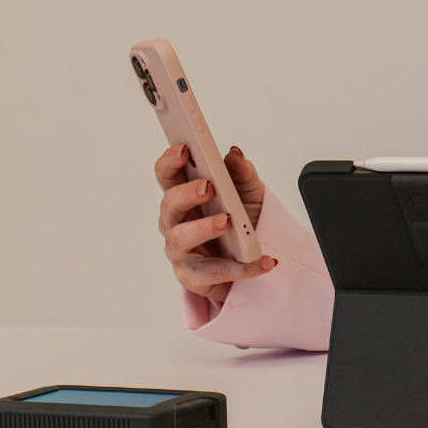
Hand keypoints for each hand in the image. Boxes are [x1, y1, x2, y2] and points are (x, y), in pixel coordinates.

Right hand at [155, 144, 275, 302]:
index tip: (184, 149)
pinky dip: (238, 268)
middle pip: (169, 205)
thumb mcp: (249, 193)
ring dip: (203, 228)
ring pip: (180, 239)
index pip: (168, 175)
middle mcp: (176, 222)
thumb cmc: (242, 221)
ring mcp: (181, 251)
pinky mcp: (193, 278)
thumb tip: (234, 154)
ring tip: (227, 221)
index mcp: (185, 197)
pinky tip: (260, 260)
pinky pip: (212, 273)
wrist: (254, 258)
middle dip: (186, 194)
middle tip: (207, 186)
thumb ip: (242, 173)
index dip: (170, 161)